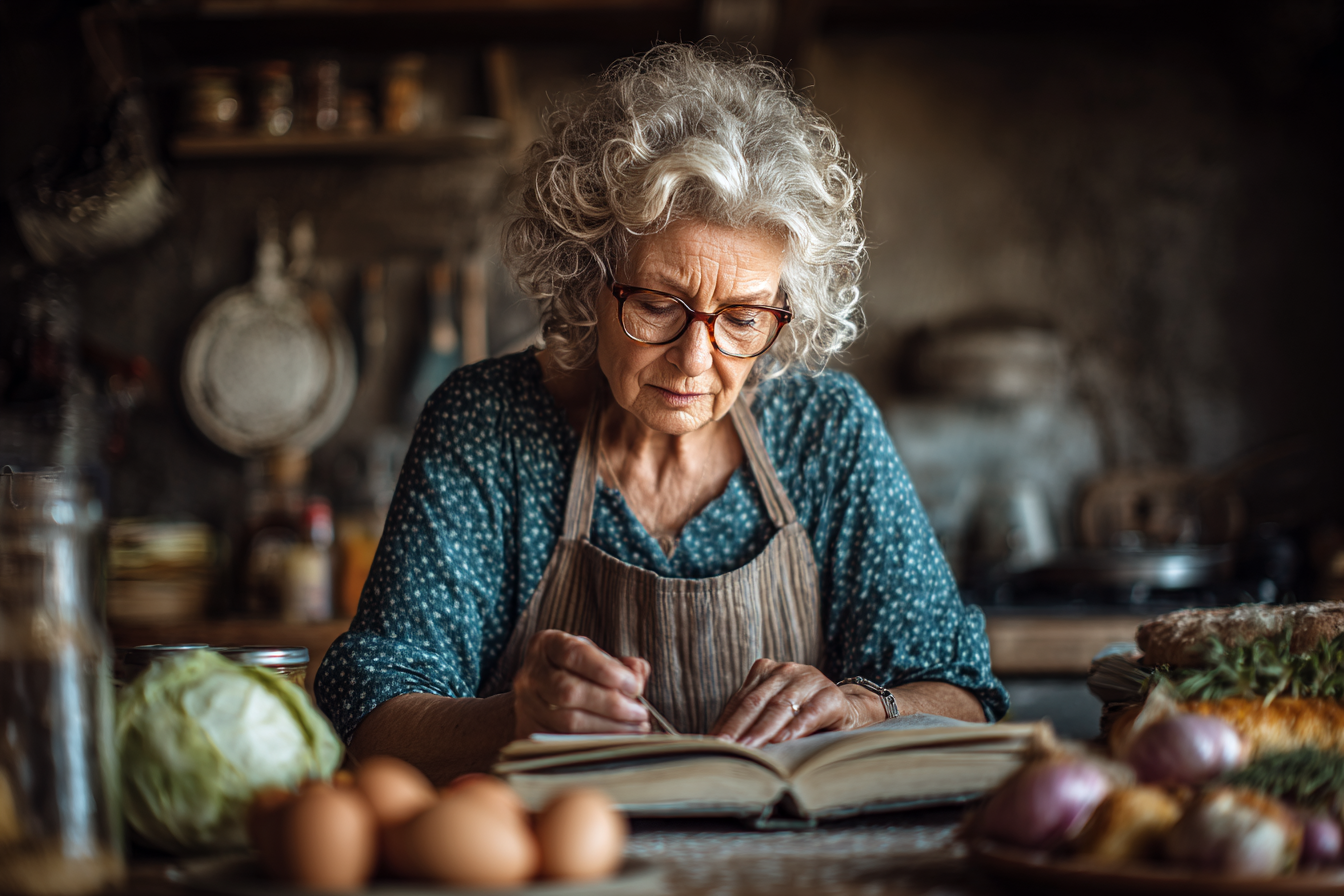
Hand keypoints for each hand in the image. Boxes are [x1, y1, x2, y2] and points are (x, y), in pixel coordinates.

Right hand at [513, 630, 650, 737]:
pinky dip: (596, 742)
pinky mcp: (531, 731)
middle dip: (611, 705)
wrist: (539, 692)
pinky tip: (617, 739)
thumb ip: (619, 664)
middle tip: (640, 713)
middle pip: (568, 691)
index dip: (605, 671)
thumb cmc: (574, 670)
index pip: (574, 655)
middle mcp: (532, 674)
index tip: (634, 685)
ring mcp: (528, 705)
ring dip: (608, 727)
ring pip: (567, 721)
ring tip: (635, 728)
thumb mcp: (594, 656)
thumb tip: (638, 674)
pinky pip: (565, 741)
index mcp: (547, 645)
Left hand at [709, 659, 884, 746]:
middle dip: (738, 728)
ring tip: (749, 747)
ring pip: (780, 706)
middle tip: (724, 747)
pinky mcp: (830, 695)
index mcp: (765, 671)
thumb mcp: (774, 713)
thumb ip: (750, 721)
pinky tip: (784, 740)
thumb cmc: (802, 715)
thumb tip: (716, 744)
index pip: (740, 700)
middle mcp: (786, 671)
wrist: (848, 710)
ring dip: (762, 730)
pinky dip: (796, 726)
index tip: (710, 743)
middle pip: (756, 702)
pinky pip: (810, 712)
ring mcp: (809, 680)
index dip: (725, 723)